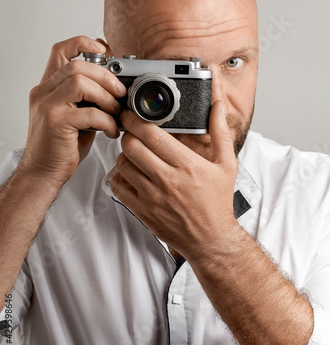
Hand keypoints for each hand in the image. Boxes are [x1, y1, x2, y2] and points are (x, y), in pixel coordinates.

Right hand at [21, 36, 126, 188]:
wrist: (43, 173)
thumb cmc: (62, 146)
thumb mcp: (76, 115)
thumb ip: (88, 99)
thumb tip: (117, 88)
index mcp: (48, 87)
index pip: (61, 51)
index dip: (83, 43)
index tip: (105, 52)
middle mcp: (43, 92)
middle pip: (76, 65)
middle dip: (105, 76)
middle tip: (120, 92)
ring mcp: (47, 106)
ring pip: (79, 82)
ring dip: (106, 95)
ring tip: (116, 111)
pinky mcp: (55, 122)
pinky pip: (88, 112)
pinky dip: (106, 120)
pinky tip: (110, 130)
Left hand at [110, 101, 237, 258]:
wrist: (211, 239)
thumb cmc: (218, 203)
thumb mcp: (226, 165)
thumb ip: (220, 132)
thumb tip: (217, 105)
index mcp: (187, 165)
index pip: (151, 135)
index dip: (135, 120)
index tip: (132, 115)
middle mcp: (167, 180)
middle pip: (131, 146)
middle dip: (128, 134)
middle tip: (132, 133)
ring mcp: (152, 197)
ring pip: (122, 164)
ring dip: (124, 155)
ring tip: (134, 154)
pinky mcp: (142, 210)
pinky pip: (118, 187)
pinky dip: (119, 176)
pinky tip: (130, 174)